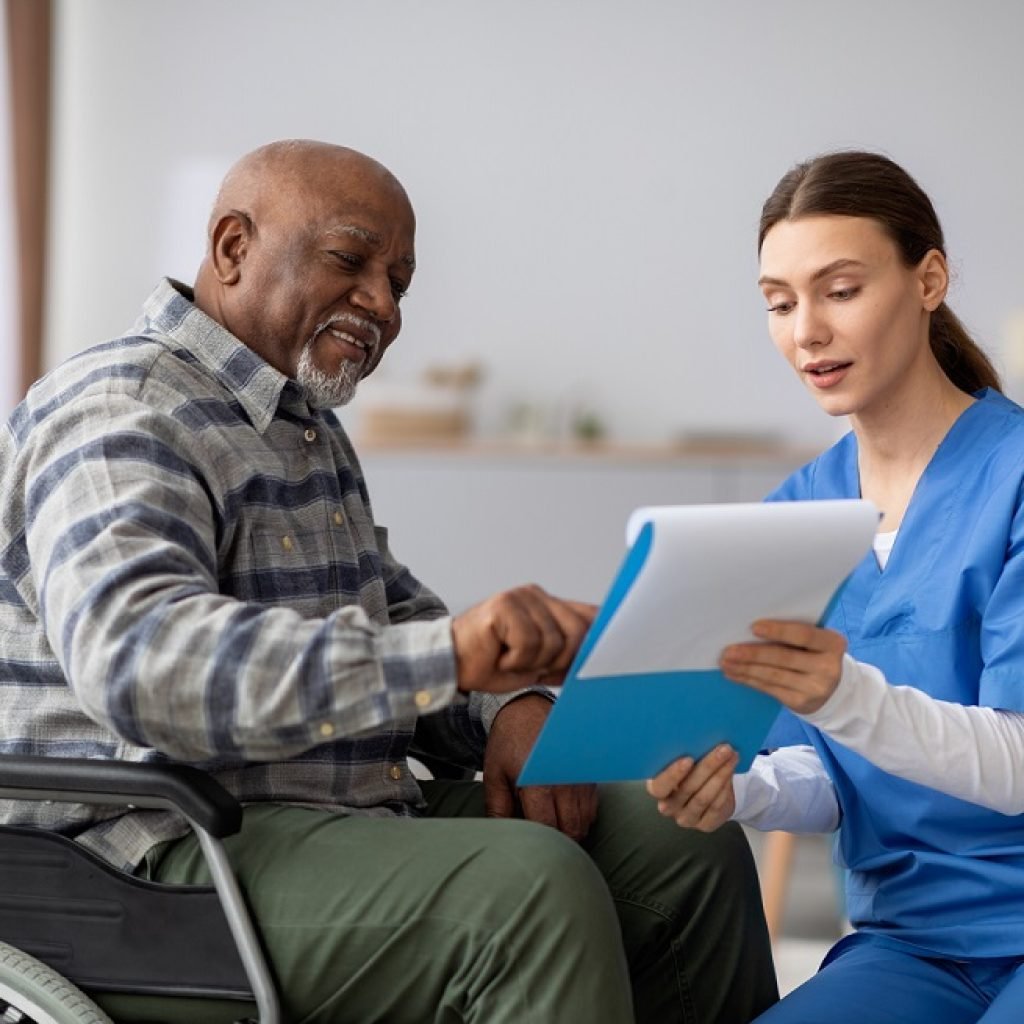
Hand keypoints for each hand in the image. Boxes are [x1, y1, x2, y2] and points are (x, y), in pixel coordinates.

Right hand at [451, 585, 595, 693]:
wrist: (451, 665)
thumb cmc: (493, 663)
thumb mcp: (539, 662)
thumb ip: (566, 653)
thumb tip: (597, 660)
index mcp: (550, 605)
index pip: (591, 615)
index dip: (598, 640)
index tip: (601, 661)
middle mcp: (537, 595)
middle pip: (577, 632)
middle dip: (559, 661)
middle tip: (534, 668)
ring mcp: (520, 597)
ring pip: (553, 641)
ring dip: (531, 662)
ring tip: (510, 659)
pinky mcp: (504, 605)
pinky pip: (528, 642)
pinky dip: (515, 660)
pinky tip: (499, 656)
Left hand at [483, 694, 598, 841]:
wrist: (527, 708)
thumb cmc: (509, 742)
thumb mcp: (495, 775)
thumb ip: (498, 809)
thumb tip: (503, 838)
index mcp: (539, 783)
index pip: (548, 830)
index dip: (539, 842)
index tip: (529, 843)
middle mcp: (566, 782)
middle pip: (572, 831)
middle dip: (558, 841)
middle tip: (541, 837)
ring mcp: (581, 778)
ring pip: (585, 822)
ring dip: (571, 829)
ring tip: (551, 822)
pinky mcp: (589, 774)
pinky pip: (592, 808)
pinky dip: (580, 816)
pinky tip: (563, 810)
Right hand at [646, 744, 738, 831]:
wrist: (704, 790)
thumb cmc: (688, 770)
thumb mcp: (679, 762)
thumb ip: (681, 754)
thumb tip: (695, 736)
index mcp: (657, 789)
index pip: (660, 786)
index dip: (673, 774)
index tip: (688, 759)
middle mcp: (668, 807)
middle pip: (688, 788)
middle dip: (708, 766)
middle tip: (723, 749)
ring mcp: (686, 818)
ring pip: (704, 797)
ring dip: (721, 774)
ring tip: (732, 756)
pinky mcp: (704, 825)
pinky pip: (715, 807)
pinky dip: (725, 788)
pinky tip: (731, 771)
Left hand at [719, 619, 845, 715]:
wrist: (832, 690)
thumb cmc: (814, 654)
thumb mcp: (814, 642)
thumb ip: (793, 634)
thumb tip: (749, 630)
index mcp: (832, 644)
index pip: (804, 635)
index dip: (778, 631)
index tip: (753, 627)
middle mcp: (827, 667)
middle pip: (784, 657)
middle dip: (753, 654)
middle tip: (729, 650)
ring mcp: (815, 688)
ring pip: (773, 675)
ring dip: (745, 668)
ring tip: (726, 662)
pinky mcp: (801, 702)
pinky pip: (770, 688)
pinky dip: (749, 680)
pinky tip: (734, 674)